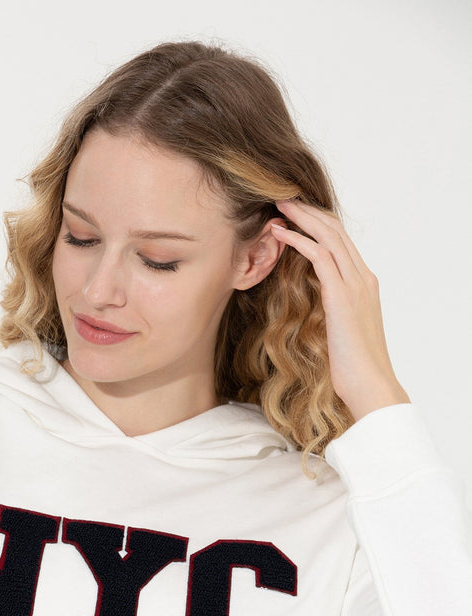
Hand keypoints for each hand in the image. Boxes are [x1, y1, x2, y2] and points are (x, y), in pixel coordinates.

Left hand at [271, 200, 409, 421]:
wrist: (369, 384)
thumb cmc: (353, 367)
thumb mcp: (341, 331)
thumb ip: (331, 311)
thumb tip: (313, 308)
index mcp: (364, 284)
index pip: (342, 241)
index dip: (318, 223)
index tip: (296, 214)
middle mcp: (363, 278)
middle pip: (335, 230)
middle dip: (308, 211)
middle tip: (283, 198)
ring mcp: (355, 284)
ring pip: (328, 235)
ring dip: (301, 218)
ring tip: (277, 206)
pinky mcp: (342, 295)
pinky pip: (320, 256)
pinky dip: (299, 240)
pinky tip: (280, 234)